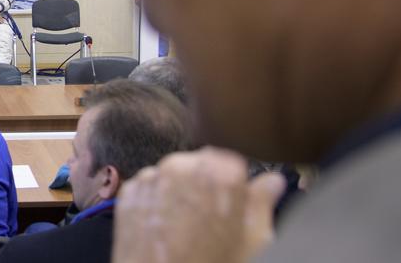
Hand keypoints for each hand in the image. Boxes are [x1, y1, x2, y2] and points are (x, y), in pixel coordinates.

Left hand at [113, 147, 284, 262]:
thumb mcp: (252, 241)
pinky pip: (150, 188)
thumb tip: (271, 182)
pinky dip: (157, 201)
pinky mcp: (129, 191)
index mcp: (220, 172)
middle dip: (206, 185)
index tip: (235, 199)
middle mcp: (183, 166)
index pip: (232, 161)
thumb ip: (262, 203)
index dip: (234, 183)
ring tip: (186, 227)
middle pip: (200, 165)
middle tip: (210, 218)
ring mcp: (152, 177)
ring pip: (173, 175)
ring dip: (180, 192)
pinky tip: (166, 227)